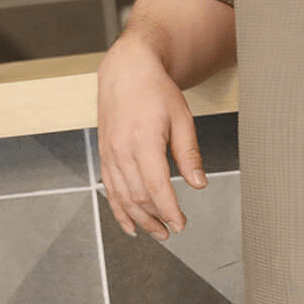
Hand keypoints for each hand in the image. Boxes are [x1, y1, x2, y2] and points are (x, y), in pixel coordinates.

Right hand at [96, 36, 206, 239]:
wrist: (127, 71)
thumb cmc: (156, 91)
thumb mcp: (181, 118)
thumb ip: (189, 154)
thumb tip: (198, 184)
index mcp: (143, 140)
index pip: (156, 186)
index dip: (169, 210)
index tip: (181, 224)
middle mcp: (121, 149)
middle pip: (137, 196)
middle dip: (156, 219)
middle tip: (172, 231)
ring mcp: (109, 153)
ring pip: (122, 197)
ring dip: (139, 219)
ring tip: (156, 232)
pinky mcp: (104, 155)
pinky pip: (109, 189)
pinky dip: (118, 210)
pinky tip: (129, 224)